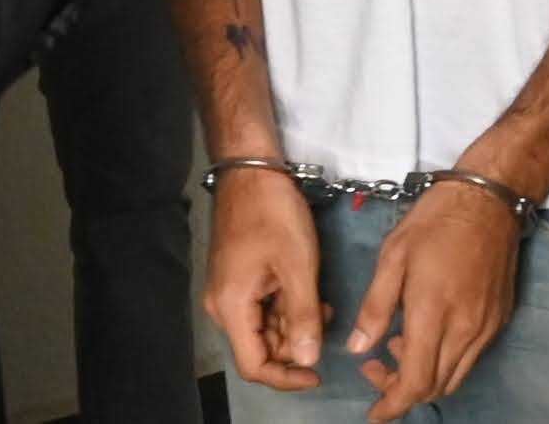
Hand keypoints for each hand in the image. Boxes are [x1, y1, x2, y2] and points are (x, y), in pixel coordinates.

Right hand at [205, 167, 328, 391]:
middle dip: (296, 343)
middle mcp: (222, 305)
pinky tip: (309, 292)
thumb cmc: (274, 214)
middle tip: (326, 321)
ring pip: (264, 327)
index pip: (254, 365)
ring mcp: (228, 291)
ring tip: (322, 304)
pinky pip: (262, 307)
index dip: (286, 377)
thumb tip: (308, 360)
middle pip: (259, 347)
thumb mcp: (297, 265)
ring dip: (294, 323)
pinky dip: (287, 306)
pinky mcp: (238, 277)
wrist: (252, 170)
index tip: (318, 373)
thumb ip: (303, 316)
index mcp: (230, 307)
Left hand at [346, 181, 521, 421]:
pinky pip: (470, 357)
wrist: (488, 199)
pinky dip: (444, 360)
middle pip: (435, 387)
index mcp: (434, 314)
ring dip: (424, 377)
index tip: (374, 413)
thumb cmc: (435, 221)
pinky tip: (426, 332)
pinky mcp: (499, 319)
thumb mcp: (393, 256)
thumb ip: (375, 307)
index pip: (415, 382)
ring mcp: (487, 327)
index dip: (392, 404)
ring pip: (454, 376)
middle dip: (402, 390)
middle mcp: (466, 329)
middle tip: (375, 366)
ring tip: (398, 345)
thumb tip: (359, 348)